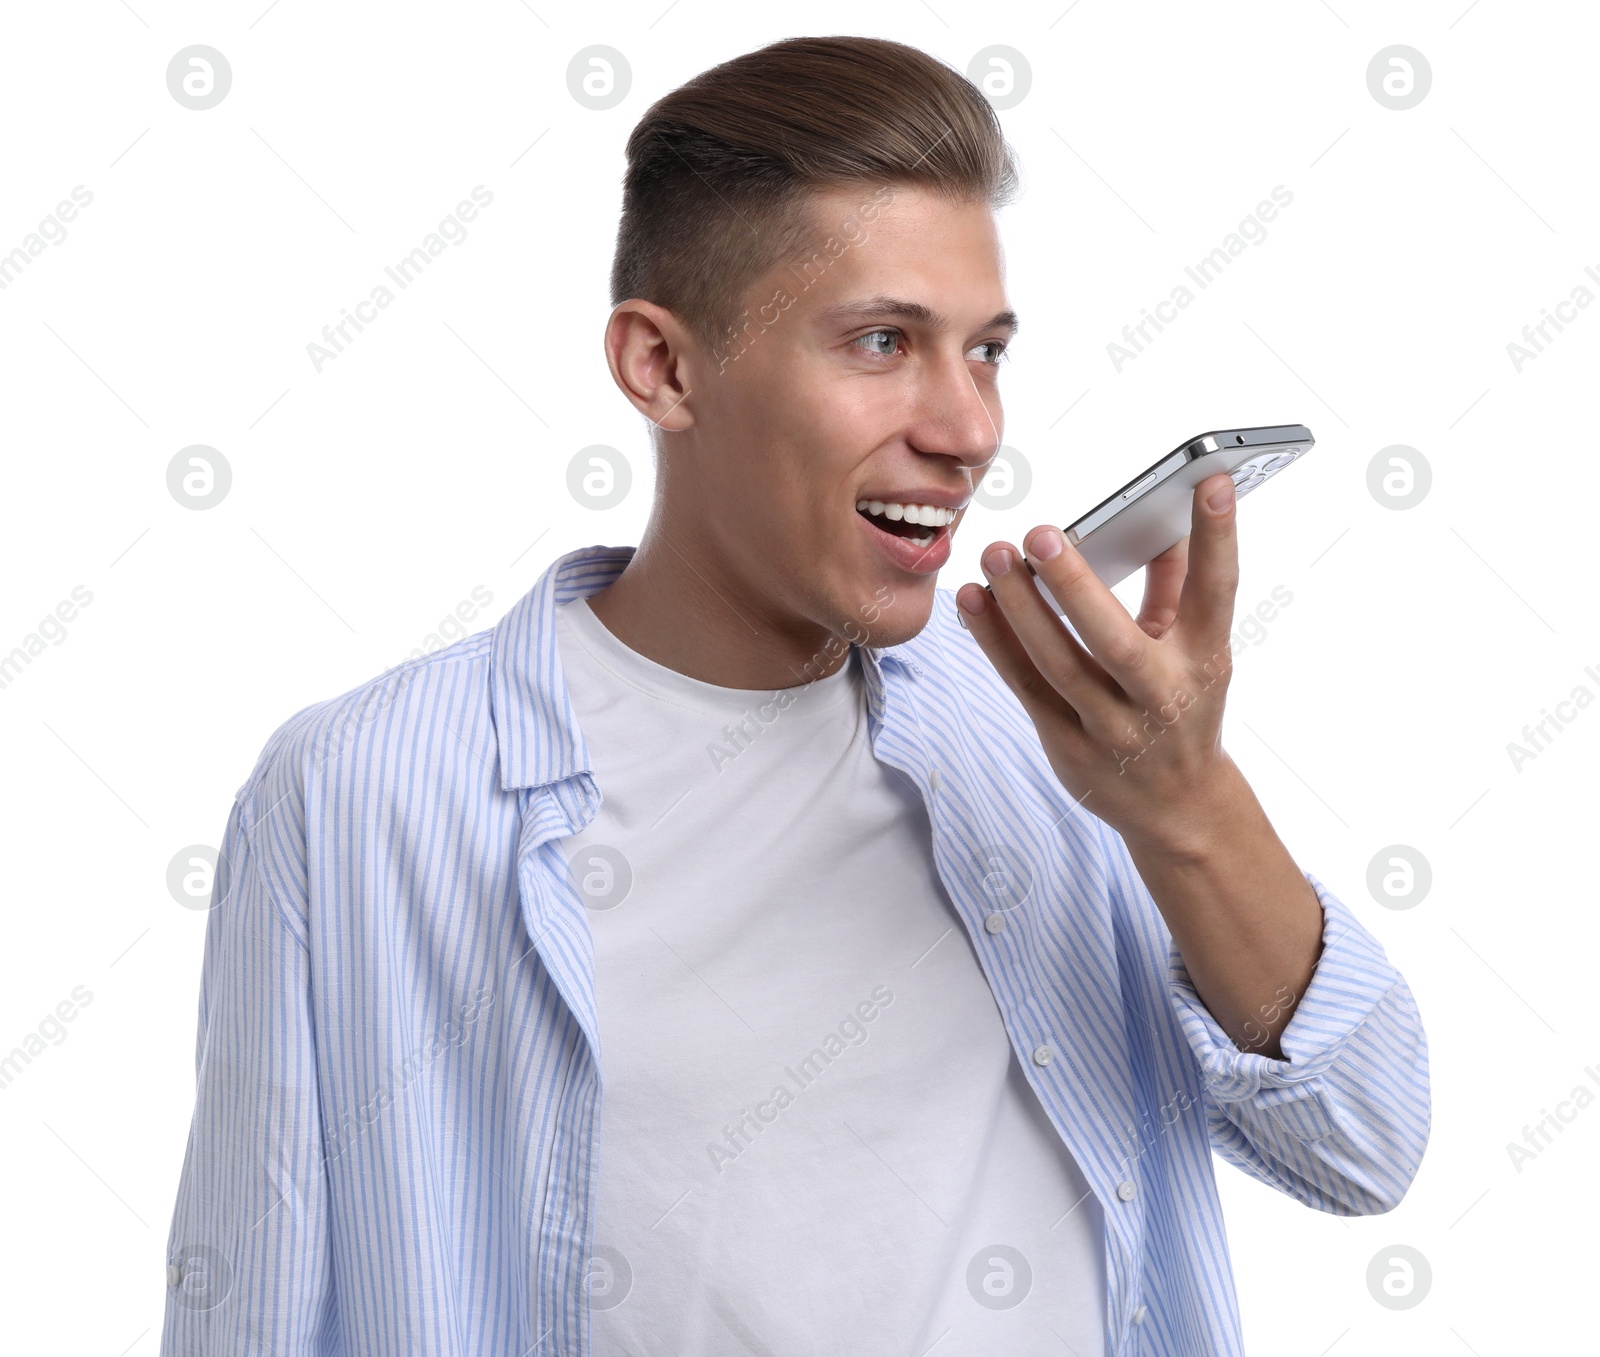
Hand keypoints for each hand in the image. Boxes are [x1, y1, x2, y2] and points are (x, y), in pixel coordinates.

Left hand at [954, 472, 1244, 850]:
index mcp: (1205, 661)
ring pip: (1057, 665)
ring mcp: (1112, 728)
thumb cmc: (1183, 706)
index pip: (1218, 592)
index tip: (1210, 477)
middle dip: (1077, 587)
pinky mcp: (1068, 746)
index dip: (1218, 536)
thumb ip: (1178, 585)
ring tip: (994, 557)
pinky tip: (973, 600)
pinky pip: (1024, 687)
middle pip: (1116, 642)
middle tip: (1041, 532)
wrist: (1178, 807)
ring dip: (1019, 610)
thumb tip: (1159, 514)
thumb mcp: (1196, 649)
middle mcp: (1161, 697)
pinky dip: (995, 642)